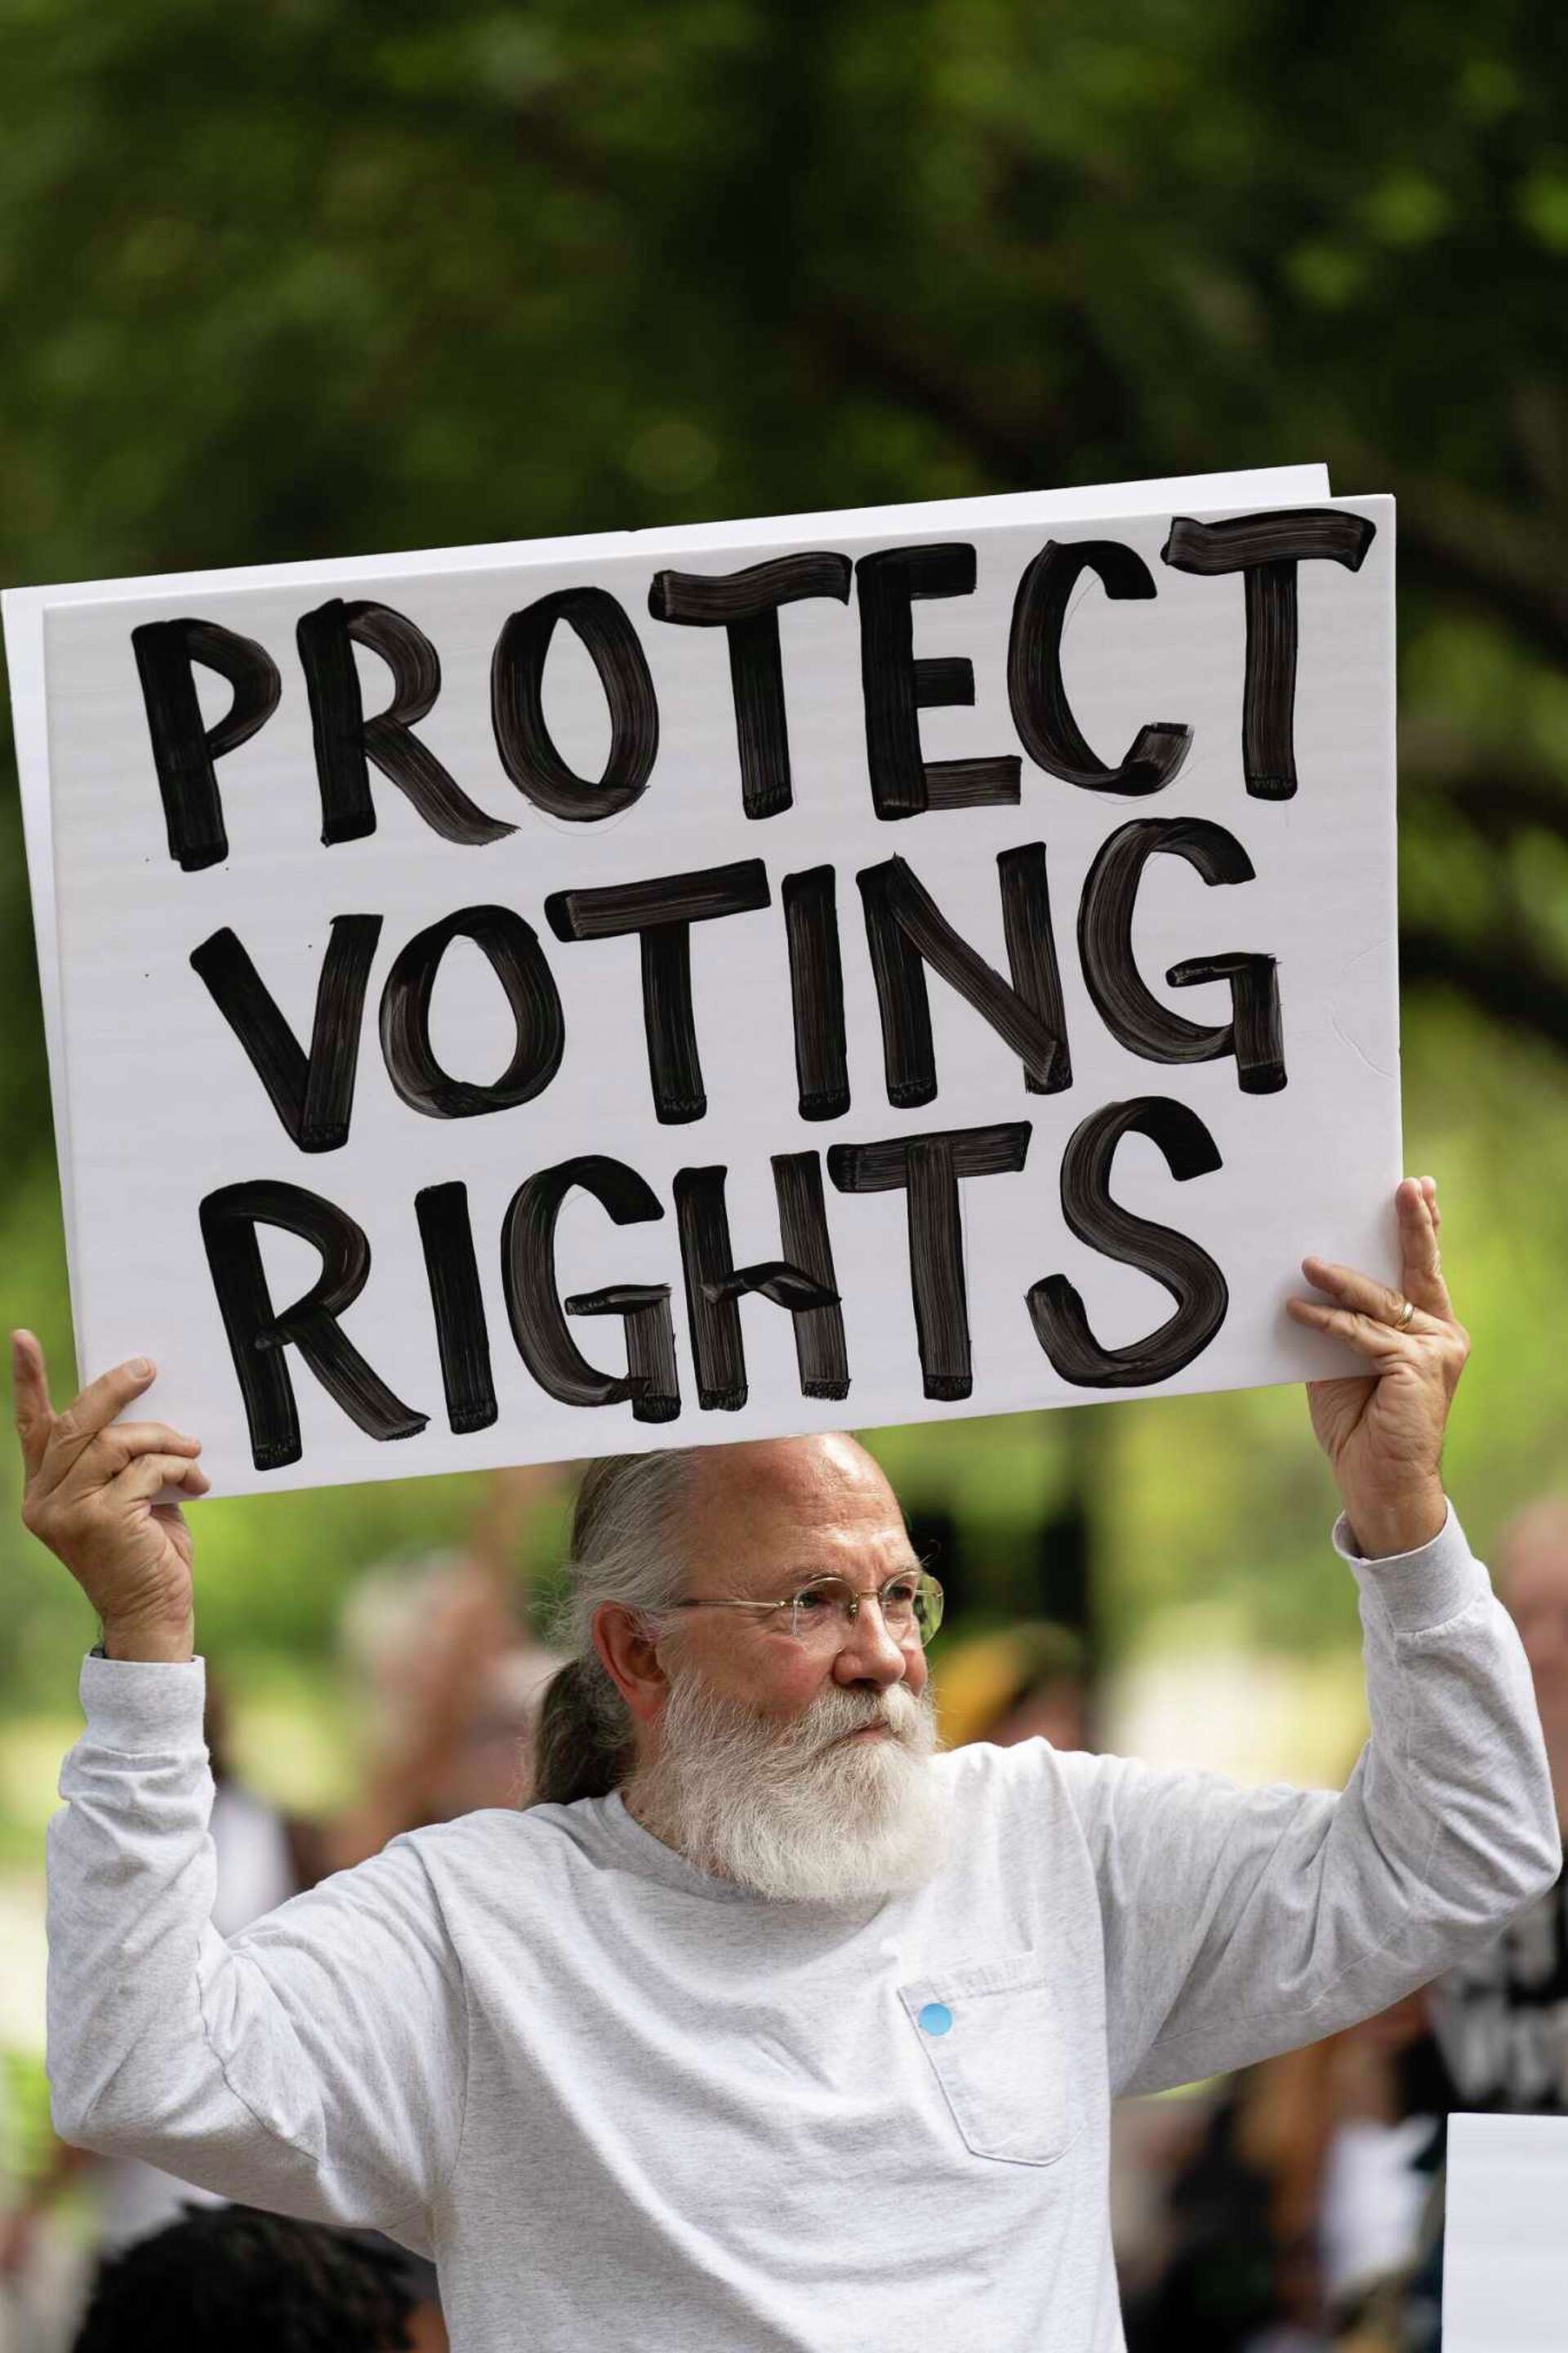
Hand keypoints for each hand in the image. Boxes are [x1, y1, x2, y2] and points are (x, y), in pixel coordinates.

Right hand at [12, 1332, 207, 1656]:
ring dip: (163, 1438)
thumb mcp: (126, 1497)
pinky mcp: (102, 1520)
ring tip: (192, 1449)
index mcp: (44, 1490)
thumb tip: (143, 1404)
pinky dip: (179, 1466)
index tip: (22, 1338)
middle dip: (115, 1389)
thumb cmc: (145, 1552)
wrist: (154, 1615)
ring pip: (115, 1442)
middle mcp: (45, 1500)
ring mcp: (69, 1512)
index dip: (29, 1381)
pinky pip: (146, 1469)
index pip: (31, 1427)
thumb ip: (120, 1459)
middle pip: (76, 1423)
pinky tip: (197, 1483)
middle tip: (147, 1368)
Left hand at [1285, 1177, 1466, 1557]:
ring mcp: (1435, 1351)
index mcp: (1430, 1329)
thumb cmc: (1360, 1425)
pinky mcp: (1416, 1368)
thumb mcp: (1344, 1364)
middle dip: (1412, 1225)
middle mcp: (1442, 1335)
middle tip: (1406, 1187)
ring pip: (1381, 1301)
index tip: (1418, 1190)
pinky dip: (1327, 1322)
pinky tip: (1298, 1312)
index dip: (1423, 1229)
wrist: (1378, 1484)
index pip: (1423, 1271)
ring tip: (1307, 1264)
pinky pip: (1362, 1333)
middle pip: (1420, 1270)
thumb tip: (1306, 1288)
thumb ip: (1342, 1328)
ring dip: (1339, 1279)